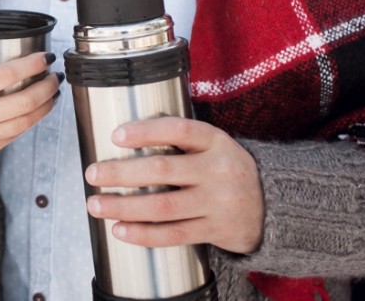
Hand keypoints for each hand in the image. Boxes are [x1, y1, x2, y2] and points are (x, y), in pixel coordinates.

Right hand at [0, 48, 60, 184]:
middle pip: (24, 101)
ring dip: (45, 105)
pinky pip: (16, 134)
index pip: (4, 76)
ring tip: (53, 92)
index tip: (44, 57)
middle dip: (47, 85)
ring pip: (26, 121)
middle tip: (54, 74)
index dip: (30, 65)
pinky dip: (31, 121)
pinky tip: (36, 111)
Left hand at [84, 117, 263, 253]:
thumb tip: (123, 137)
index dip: (145, 131)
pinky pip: (174, 234)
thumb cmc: (226, 169)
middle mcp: (219, 170)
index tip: (115, 135)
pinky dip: (143, 234)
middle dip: (121, 172)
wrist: (272, 206)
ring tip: (96, 204)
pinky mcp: (217, 230)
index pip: (178, 130)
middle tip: (92, 174)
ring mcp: (219, 203)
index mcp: (216, 141)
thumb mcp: (214, 145)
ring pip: (163, 206)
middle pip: (162, 170)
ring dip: (123, 206)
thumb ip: (180, 140)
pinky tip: (120, 230)